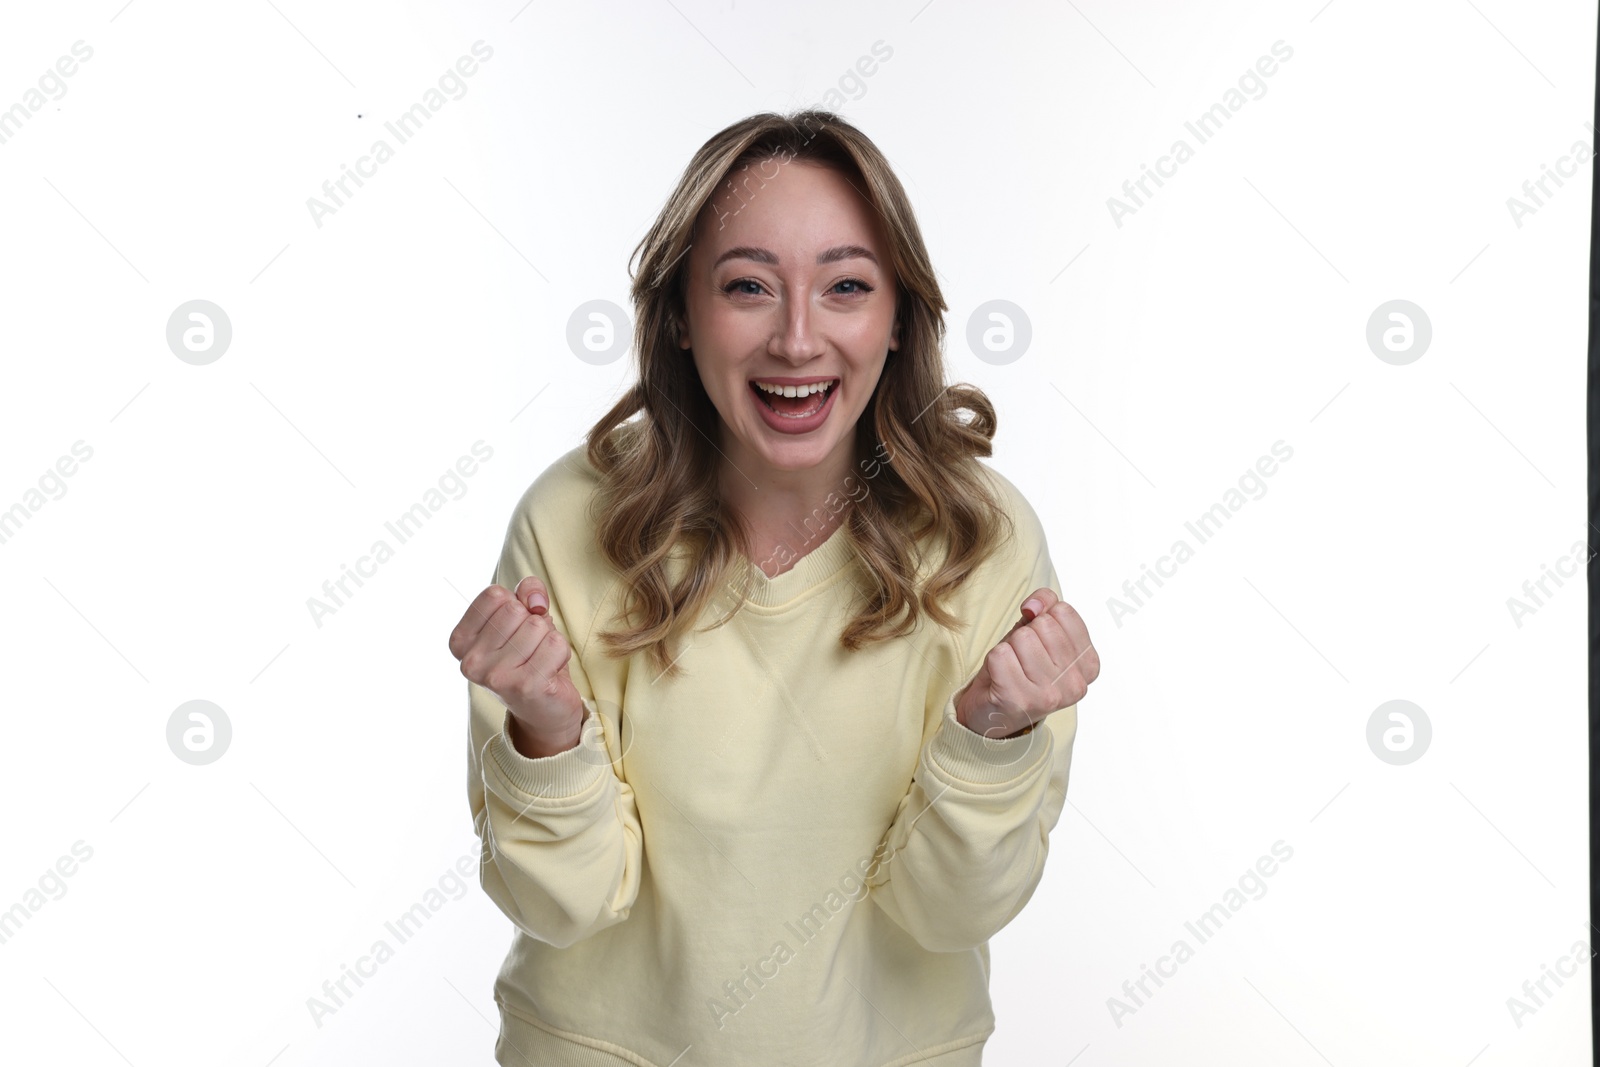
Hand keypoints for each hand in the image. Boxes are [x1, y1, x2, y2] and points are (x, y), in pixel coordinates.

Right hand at [449, 575, 585, 756]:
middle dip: (533, 623)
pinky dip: (561, 654)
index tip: (515, 628)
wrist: (543, 710)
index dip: (516, 604)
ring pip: (538, 626)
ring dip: (547, 640)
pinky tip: (549, 671)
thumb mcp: (523, 618)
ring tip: (539, 661)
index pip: (494, 595)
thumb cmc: (529, 657)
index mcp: (461, 641)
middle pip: (516, 610)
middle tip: (529, 649)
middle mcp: (471, 661)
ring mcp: (496, 676)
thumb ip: (526, 592)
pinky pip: (556, 644)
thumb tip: (535, 601)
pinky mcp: (525, 686)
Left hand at [953, 588, 1098, 738]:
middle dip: (1025, 634)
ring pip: (1022, 637)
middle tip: (1022, 658)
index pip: (1063, 612)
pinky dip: (994, 660)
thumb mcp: (1038, 630)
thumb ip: (1046, 605)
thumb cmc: (1021, 667)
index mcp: (1089, 665)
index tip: (1039, 640)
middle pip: (1043, 624)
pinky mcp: (1018, 700)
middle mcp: (1075, 684)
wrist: (994, 710)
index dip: (1042, 618)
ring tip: (1012, 668)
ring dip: (1009, 647)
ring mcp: (1048, 696)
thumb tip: (1034, 606)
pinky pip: (1000, 654)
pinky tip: (1000, 678)